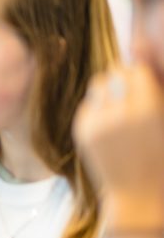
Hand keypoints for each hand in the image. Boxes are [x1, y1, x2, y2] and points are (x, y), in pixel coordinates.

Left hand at [74, 64, 163, 228]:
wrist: (137, 194)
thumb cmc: (160, 154)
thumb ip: (156, 84)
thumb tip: (138, 43)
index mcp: (149, 111)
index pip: (136, 70)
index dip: (141, 76)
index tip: (146, 85)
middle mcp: (120, 115)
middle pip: (115, 73)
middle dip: (125, 79)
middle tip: (134, 97)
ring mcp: (97, 124)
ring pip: (98, 85)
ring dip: (109, 90)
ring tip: (122, 110)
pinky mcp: (82, 131)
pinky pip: (89, 104)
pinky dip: (99, 108)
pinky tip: (111, 126)